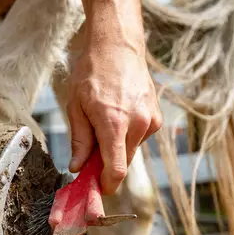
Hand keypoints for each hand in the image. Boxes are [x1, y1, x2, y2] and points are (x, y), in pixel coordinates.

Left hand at [67, 43, 161, 194]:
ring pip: (131, 151)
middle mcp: (138, 124)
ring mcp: (151, 121)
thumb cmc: (93, 72)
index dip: (106, 185)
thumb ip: (80, 140)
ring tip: (103, 123)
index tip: (96, 189)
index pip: (116, 170)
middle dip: (106, 166)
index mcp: (115, 123)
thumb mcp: (76, 106)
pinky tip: (118, 115)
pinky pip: (139, 138)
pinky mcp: (157, 118)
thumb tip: (78, 167)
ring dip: (116, 148)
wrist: (118, 46)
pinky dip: (126, 136)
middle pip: (123, 163)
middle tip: (89, 156)